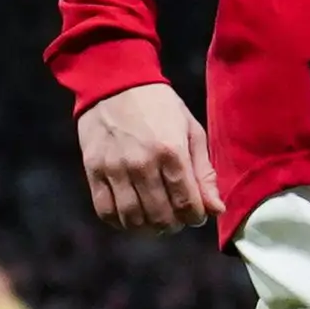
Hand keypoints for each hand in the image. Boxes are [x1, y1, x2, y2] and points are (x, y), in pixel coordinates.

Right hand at [76, 81, 220, 233]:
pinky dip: (120, 222)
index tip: (196, 213)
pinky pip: (105, 211)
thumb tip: (216, 209)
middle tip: (176, 217)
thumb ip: (204, 172)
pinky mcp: (93, 170)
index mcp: (171, 151)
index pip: (187, 204)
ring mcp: (115, 168)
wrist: (115, 81)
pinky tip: (131, 215)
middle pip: (161, 216)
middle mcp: (142, 163)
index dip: (196, 217)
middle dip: (174, 224)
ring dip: (148, 227)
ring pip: (133, 219)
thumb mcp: (191, 130)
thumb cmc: (160, 106)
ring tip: (155, 219)